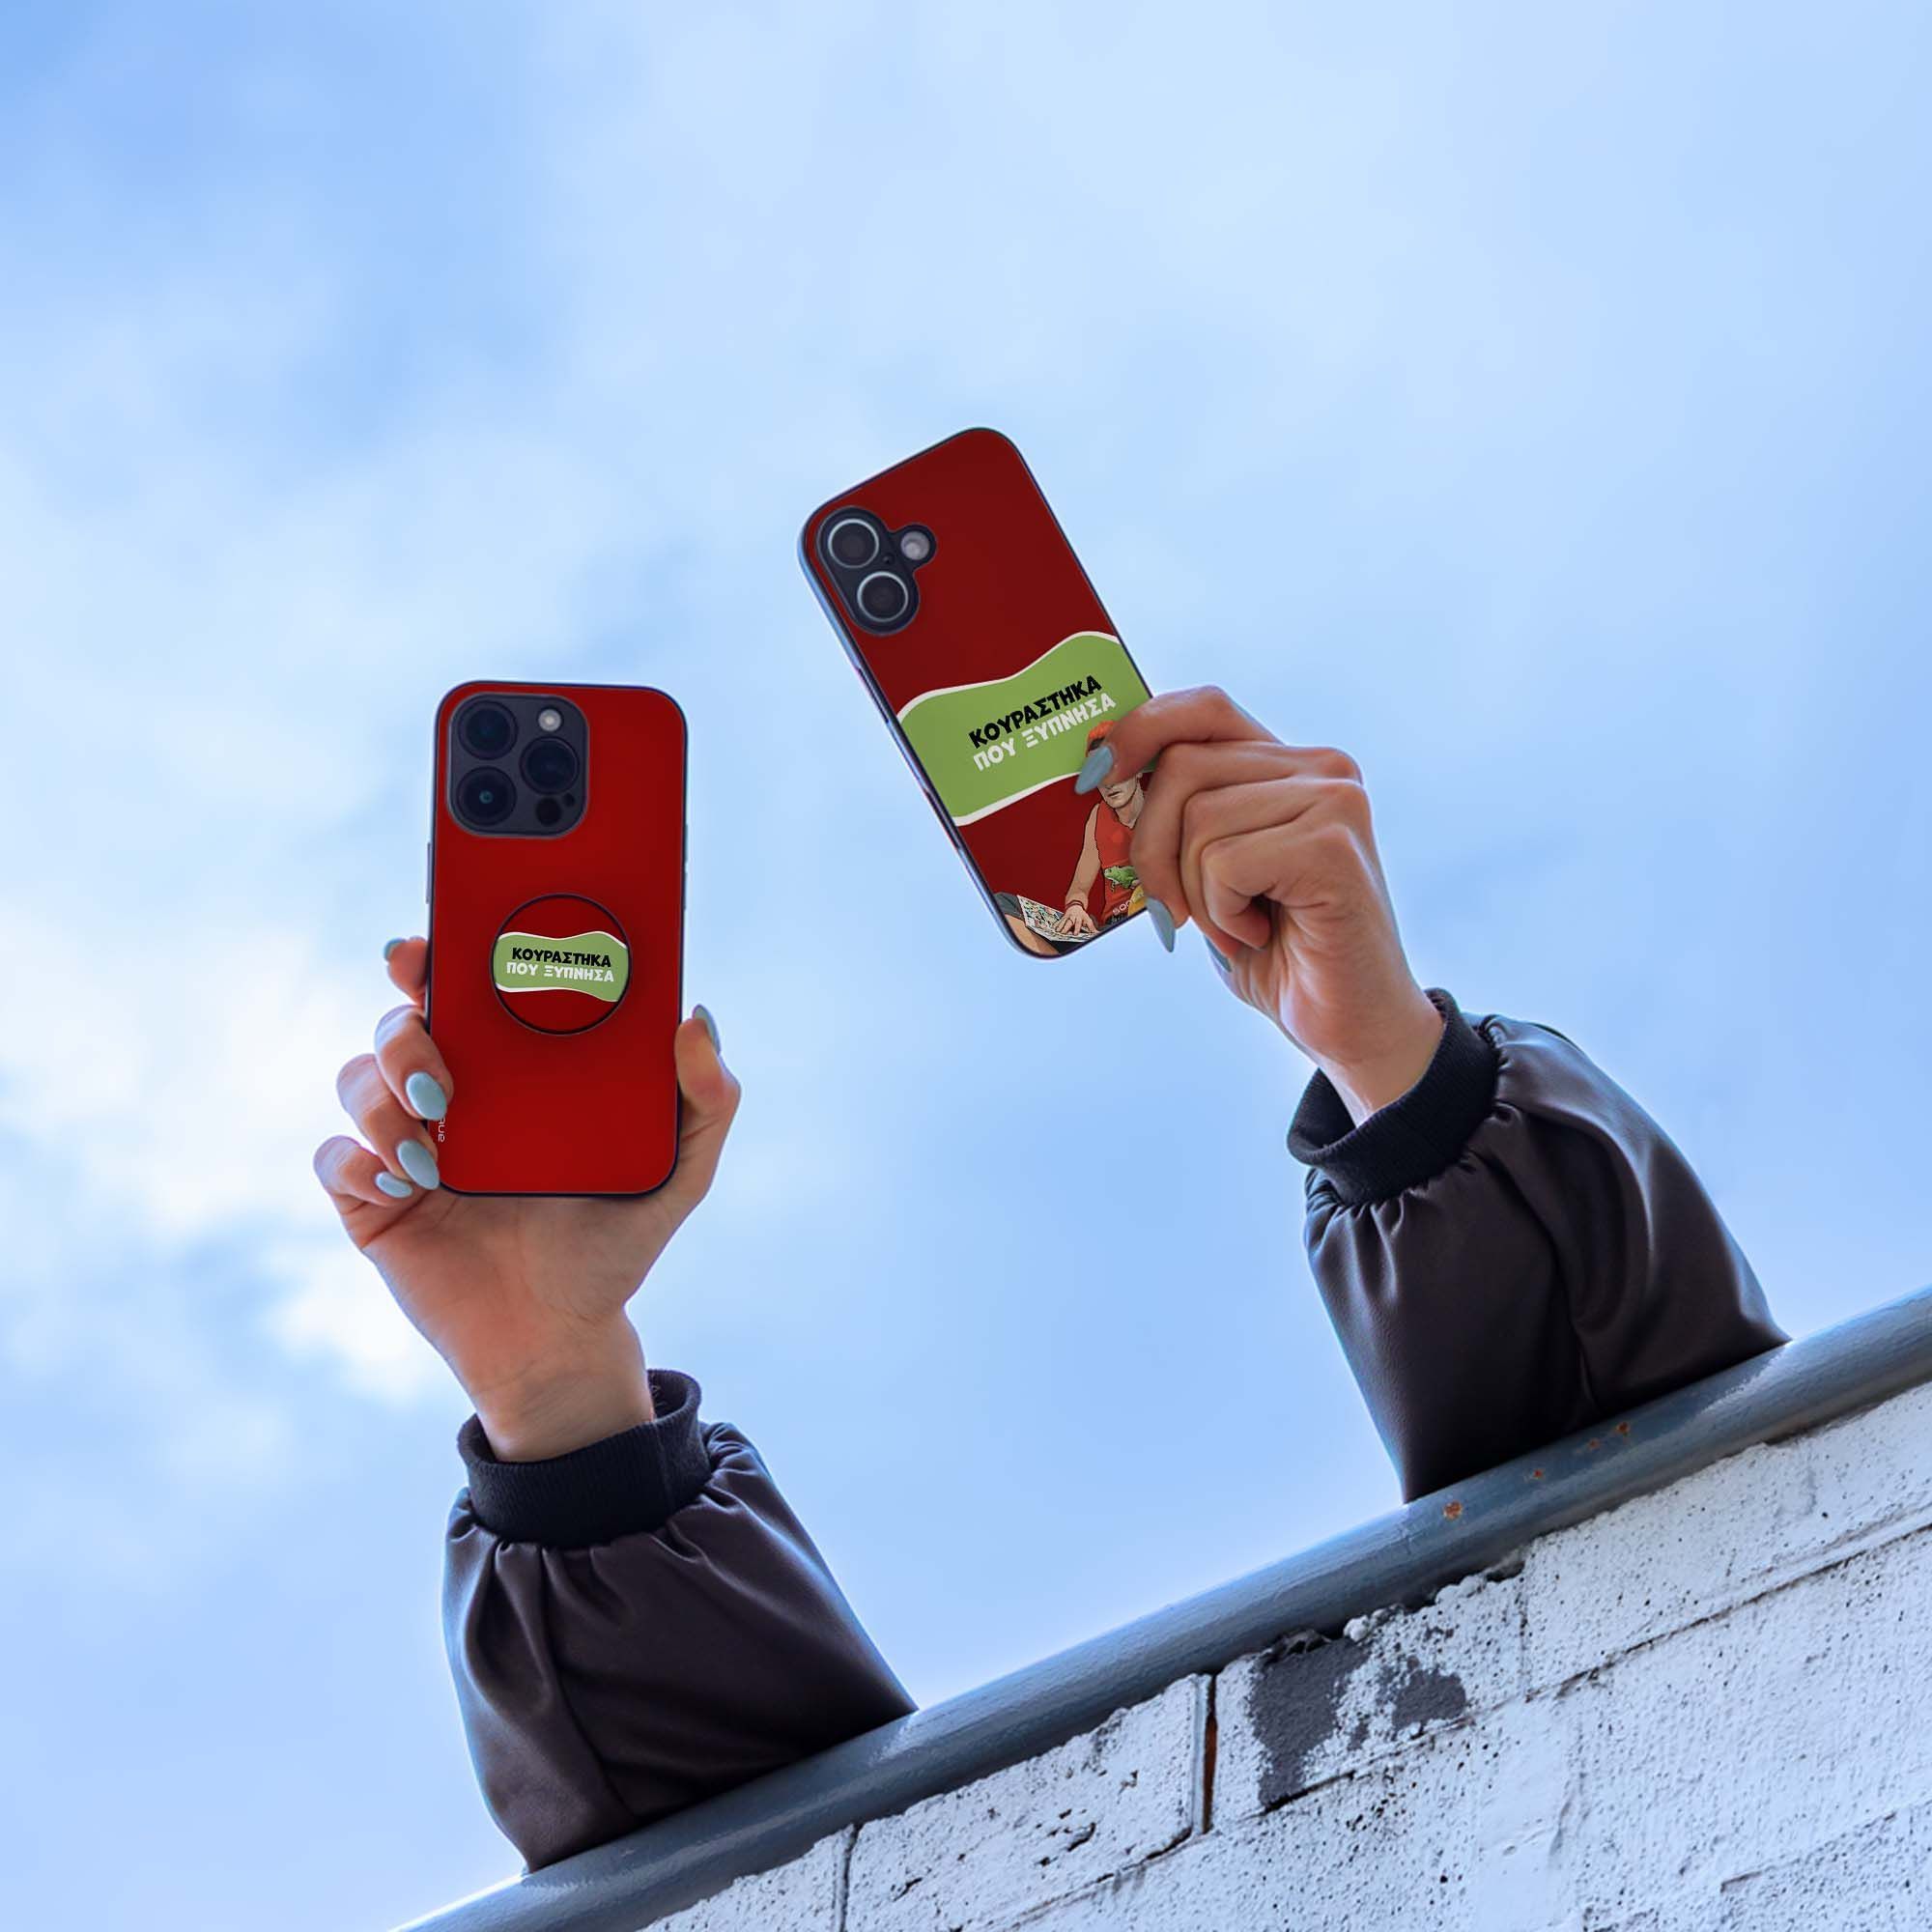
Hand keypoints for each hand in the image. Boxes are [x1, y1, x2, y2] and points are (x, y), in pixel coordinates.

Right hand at [313, 939, 740, 1458]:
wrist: (561, 1340)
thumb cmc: (615, 1247)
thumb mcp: (679, 1174)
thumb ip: (708, 1100)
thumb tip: (696, 1016)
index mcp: (518, 1070)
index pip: (468, 988)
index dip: (440, 954)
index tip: (432, 946)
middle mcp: (456, 1092)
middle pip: (401, 1019)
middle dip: (403, 1023)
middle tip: (441, 1067)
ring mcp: (407, 1143)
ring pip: (356, 1078)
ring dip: (383, 1102)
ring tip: (433, 1157)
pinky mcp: (371, 1200)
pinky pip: (333, 1157)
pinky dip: (358, 1162)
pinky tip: (407, 1187)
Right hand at [1057, 902, 1097, 937]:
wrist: (1075, 907)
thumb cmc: (1082, 915)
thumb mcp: (1088, 920)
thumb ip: (1091, 927)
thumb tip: (1097, 933)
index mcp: (1080, 918)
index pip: (1078, 923)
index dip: (1077, 928)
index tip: (1075, 933)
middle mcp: (1073, 917)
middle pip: (1069, 922)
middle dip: (1066, 927)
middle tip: (1063, 933)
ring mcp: (1068, 916)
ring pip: (1063, 921)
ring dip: (1060, 926)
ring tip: (1057, 931)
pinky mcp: (1063, 917)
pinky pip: (1059, 921)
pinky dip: (1056, 924)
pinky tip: (1054, 928)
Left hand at [1088, 687, 1443, 1123]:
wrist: (1350, 1025)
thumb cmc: (1276, 953)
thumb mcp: (1212, 875)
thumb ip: (1179, 820)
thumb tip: (1102, 776)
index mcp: (1290, 765)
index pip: (1203, 708)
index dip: (1141, 730)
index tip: (1097, 777)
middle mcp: (1322, 767)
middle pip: (1182, 768)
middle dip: (1153, 849)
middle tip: (1179, 912)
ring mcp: (1335, 801)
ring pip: (1199, 821)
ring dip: (1196, 894)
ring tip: (1239, 927)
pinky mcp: (1333, 846)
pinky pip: (1225, 863)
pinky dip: (1222, 914)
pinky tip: (1260, 935)